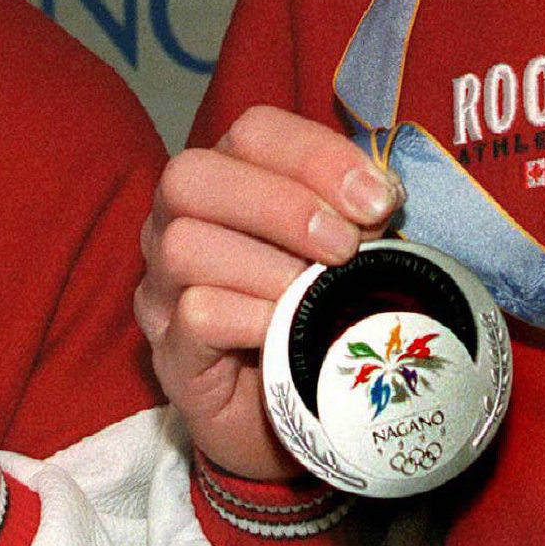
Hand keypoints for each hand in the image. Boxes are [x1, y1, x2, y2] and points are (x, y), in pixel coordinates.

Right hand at [135, 106, 399, 478]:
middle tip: (343, 245)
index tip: (377, 198)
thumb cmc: (321, 313)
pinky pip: (194, 315)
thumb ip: (358, 212)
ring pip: (184, 245)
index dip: (315, 154)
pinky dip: (252, 317)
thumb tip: (382, 194)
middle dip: (281, 203)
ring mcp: (162, 289)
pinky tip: (290, 331)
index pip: (252, 132)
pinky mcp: (169, 354)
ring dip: (269, 266)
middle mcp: (175, 223)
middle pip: (193, 175)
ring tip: (318, 295)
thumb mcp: (348, 251)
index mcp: (226, 179)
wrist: (304, 413)